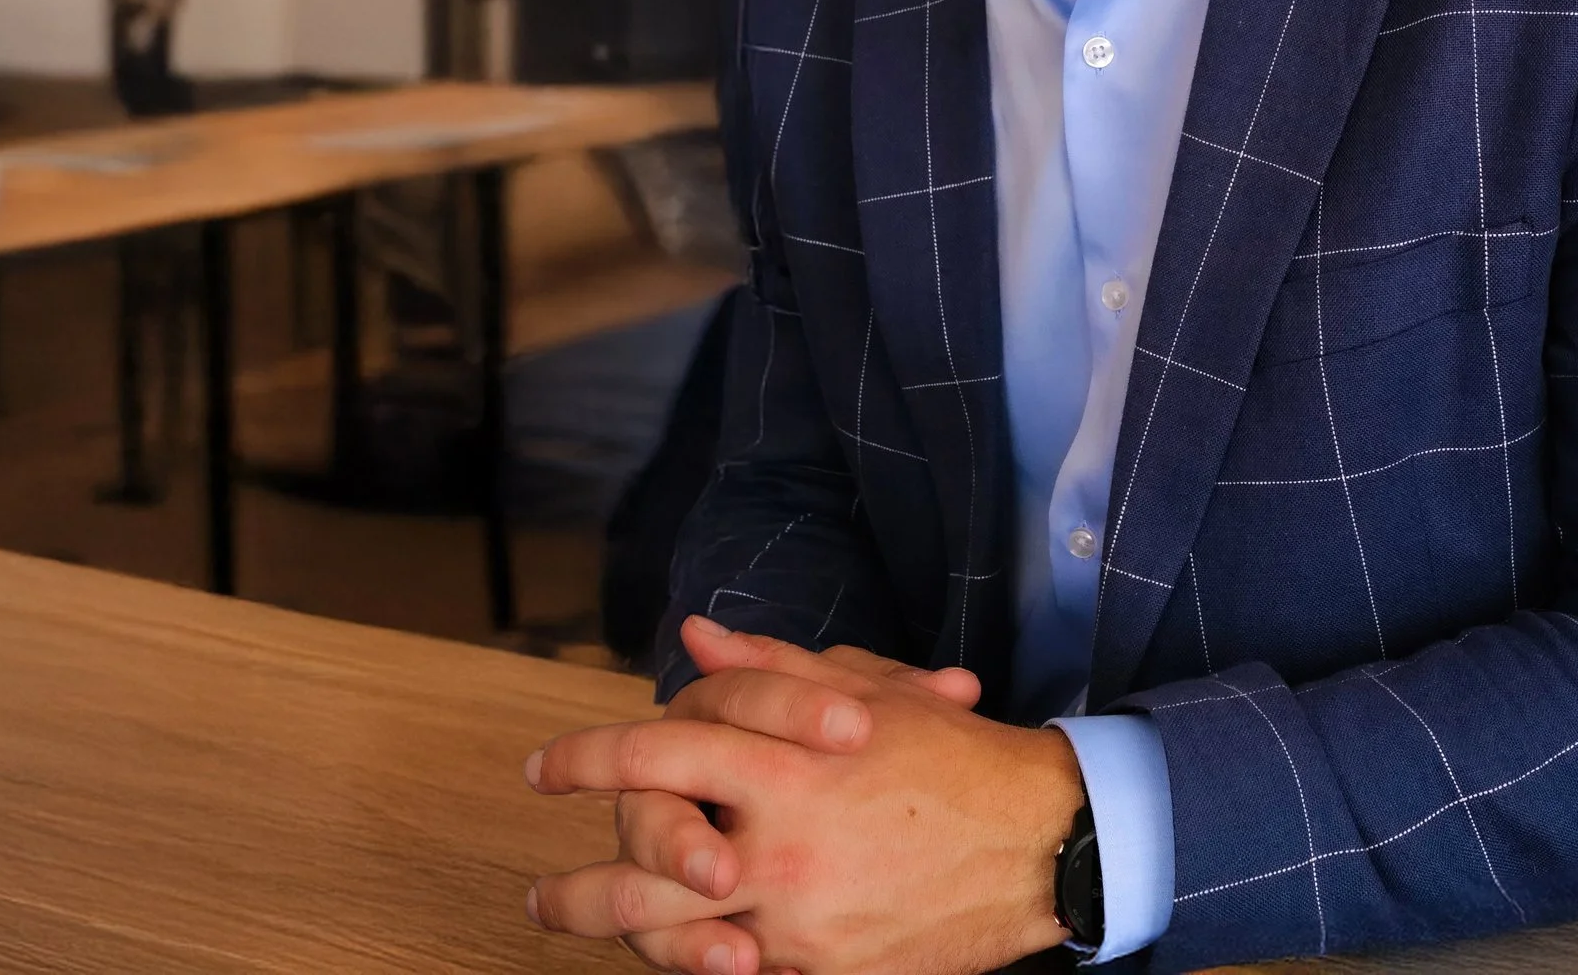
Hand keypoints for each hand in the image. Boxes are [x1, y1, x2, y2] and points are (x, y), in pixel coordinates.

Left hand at [527, 620, 1080, 974]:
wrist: (1040, 845)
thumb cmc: (953, 757)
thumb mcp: (867, 691)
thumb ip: (770, 666)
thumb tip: (694, 637)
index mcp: (786, 766)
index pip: (659, 753)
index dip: (589, 757)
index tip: (545, 767)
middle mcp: (780, 848)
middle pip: (642, 867)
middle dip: (575, 883)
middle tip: (538, 890)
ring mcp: (798, 923)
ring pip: (673, 937)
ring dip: (607, 932)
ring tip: (567, 929)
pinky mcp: (823, 973)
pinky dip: (691, 967)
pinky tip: (666, 956)